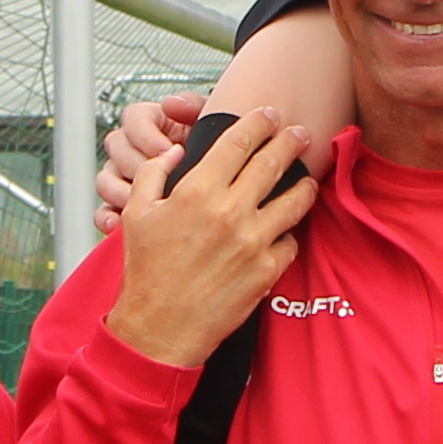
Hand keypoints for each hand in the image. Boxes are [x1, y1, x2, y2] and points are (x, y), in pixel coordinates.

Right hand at [98, 94, 199, 236]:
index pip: (133, 118)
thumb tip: (172, 104)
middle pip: (116, 147)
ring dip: (121, 190)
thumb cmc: (212, 155)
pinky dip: (107, 217)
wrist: (218, 204)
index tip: (166, 151)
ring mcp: (127, 179)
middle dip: (137, 164)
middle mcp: (137, 149)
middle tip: (161, 178)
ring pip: (105, 179)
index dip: (146, 134)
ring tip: (142, 200)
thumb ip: (193, 108)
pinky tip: (118, 223)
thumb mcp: (208, 126)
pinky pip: (104, 212)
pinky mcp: (125, 208)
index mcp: (154, 124)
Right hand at [105, 112, 315, 368]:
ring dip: (304, 184)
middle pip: (272, 163)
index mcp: (197, 191)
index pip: (238, 142)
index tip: (269, 114)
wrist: (160, 329)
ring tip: (307, 179)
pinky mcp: (267, 270)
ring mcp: (253, 241)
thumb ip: (152, 174)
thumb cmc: (146, 273)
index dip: (258, 123)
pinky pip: (290, 242)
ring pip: (295, 200)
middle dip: (290, 142)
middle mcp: (229, 212)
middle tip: (299, 133)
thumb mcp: (135, 215)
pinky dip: (288, 234)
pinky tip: (284, 230)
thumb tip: (173, 153)